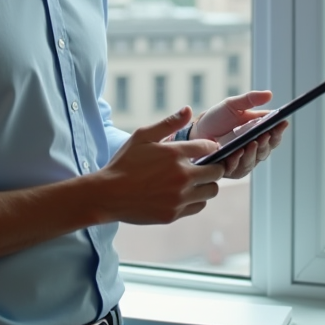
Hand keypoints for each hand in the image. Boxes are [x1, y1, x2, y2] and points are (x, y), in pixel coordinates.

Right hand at [98, 107, 225, 224]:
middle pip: (217, 172)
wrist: (108, 195)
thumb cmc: (124, 163)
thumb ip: (168, 123)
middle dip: (214, 166)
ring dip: (207, 184)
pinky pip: (199, 206)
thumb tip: (188, 109)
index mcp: (175, 154)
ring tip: (196, 181)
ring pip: (211, 191)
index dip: (211, 146)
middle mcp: (182, 176)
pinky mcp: (174, 214)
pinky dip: (197, 200)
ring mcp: (179, 197)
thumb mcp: (142, 136)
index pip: (209, 148)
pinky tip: (185, 194)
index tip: (207, 149)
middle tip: (206, 165)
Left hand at [190, 91, 288, 179]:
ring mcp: (244, 159)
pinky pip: (238, 168)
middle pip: (267, 148)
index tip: (282, 123)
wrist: (197, 132)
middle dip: (267, 142)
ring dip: (254, 152)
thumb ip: (250, 100)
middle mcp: (253, 147)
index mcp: (257, 132)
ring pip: (255, 160)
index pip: (274, 134)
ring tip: (252, 143)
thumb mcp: (232, 105)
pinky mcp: (232, 169)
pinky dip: (238, 161)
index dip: (279, 129)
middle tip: (266, 134)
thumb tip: (270, 94)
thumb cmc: (216, 118)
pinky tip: (236, 153)